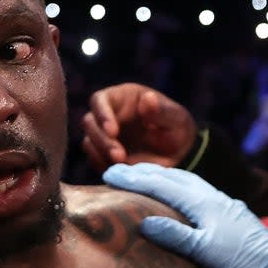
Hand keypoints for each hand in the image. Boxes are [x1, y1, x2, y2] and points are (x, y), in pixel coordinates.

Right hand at [81, 82, 197, 172]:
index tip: (113, 131)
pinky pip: (94, 160)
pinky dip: (103, 165)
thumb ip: (162, 111)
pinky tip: (120, 170)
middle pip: (89, 122)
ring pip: (88, 142)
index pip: (100, 100)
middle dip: (102, 139)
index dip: (102, 113)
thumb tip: (147, 99)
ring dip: (101, 154)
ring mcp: (104, 136)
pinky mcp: (104, 155)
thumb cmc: (177, 129)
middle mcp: (108, 115)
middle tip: (119, 156)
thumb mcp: (176, 119)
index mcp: (122, 98)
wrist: (179, 156)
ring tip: (122, 164)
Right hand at [103, 162, 267, 267]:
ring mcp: (222, 203)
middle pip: (172, 177)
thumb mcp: (206, 252)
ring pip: (186, 181)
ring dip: (161, 176)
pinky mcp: (229, 212)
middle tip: (118, 170)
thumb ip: (176, 235)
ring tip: (141, 176)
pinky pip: (195, 191)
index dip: (134, 179)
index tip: (109, 174)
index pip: (162, 185)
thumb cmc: (243, 263)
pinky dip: (177, 187)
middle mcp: (212, 197)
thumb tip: (144, 221)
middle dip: (143, 172)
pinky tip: (175, 195)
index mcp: (203, 203)